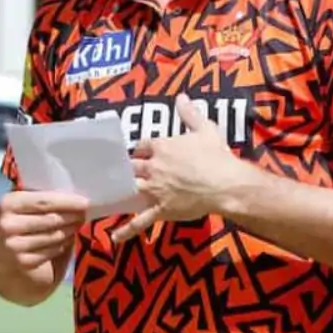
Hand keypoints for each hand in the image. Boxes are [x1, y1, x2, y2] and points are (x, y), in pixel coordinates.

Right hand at [0, 188, 89, 272]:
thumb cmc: (9, 219)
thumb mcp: (13, 204)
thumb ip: (34, 196)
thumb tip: (69, 192)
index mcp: (7, 204)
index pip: (43, 202)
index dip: (67, 202)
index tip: (84, 201)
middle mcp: (8, 225)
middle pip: (52, 220)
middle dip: (72, 216)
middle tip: (84, 213)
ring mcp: (15, 246)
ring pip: (55, 236)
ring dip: (70, 230)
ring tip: (77, 224)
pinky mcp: (24, 262)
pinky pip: (53, 250)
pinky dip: (63, 244)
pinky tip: (66, 238)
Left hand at [111, 93, 252, 243]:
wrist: (227, 184)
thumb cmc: (218, 156)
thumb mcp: (205, 129)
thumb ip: (190, 113)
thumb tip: (181, 96)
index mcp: (161, 147)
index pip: (141, 145)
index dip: (140, 149)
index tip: (139, 152)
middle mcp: (153, 167)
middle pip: (130, 166)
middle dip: (125, 169)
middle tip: (119, 172)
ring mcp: (155, 190)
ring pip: (129, 189)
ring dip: (119, 192)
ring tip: (105, 196)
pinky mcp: (160, 209)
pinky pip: (140, 220)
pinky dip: (126, 229)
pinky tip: (113, 237)